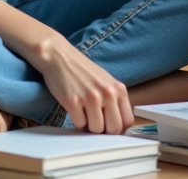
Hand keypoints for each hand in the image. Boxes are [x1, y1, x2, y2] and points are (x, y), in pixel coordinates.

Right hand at [0, 0, 133, 132]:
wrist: (60, 57)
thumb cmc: (83, 71)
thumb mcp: (106, 82)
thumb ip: (115, 101)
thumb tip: (118, 126)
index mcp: (119, 89)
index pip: (127, 121)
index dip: (118, 128)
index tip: (110, 126)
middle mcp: (108, 93)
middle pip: (113, 129)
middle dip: (103, 130)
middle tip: (95, 121)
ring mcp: (91, 98)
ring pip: (96, 129)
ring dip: (88, 125)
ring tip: (83, 112)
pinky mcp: (73, 102)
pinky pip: (79, 124)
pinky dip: (76, 120)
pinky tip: (74, 108)